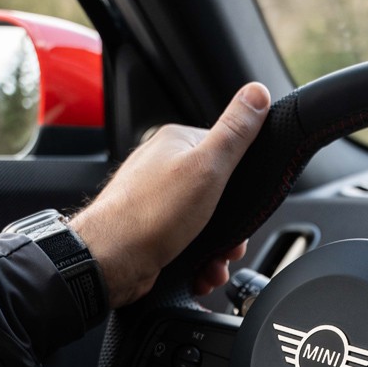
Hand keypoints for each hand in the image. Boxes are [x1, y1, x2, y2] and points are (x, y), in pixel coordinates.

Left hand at [69, 82, 270, 306]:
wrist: (110, 261)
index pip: (227, 154)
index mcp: (177, 144)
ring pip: (206, 225)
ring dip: (217, 251)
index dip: (243, 186)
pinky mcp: (153, 231)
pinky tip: (199, 273)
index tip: (247, 210)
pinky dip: (199, 262)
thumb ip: (235, 132)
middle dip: (231, 228)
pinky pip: (188, 245)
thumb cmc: (152, 214)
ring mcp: (156, 202)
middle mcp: (164, 169)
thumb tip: (256, 93)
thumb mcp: (207, 167)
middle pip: (219, 196)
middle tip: (231, 246)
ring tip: (213, 266)